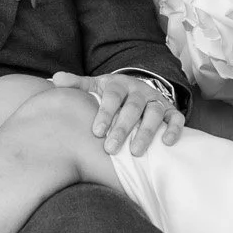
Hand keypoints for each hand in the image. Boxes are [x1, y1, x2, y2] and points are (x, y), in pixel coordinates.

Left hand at [50, 72, 184, 155]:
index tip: (97, 132)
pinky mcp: (171, 111)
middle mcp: (139, 91)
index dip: (105, 114)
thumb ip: (77, 84)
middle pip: (133, 108)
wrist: (138, 89)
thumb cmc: (112, 93)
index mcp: (119, 85)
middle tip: (111, 149)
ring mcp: (156, 101)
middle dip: (122, 128)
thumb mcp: (95, 86)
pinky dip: (174, 129)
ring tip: (135, 152)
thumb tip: (55, 79)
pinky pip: (176, 118)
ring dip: (146, 132)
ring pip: (154, 113)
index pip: (112, 97)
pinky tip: (166, 143)